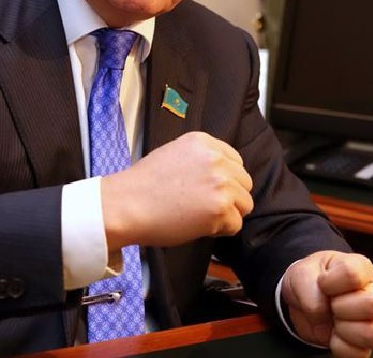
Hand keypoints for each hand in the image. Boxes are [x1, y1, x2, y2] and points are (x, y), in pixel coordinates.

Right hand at [100, 131, 252, 248]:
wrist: (127, 204)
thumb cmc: (143, 184)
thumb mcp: (174, 154)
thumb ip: (201, 159)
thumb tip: (221, 175)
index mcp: (204, 142)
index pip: (235, 161)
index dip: (226, 179)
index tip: (211, 189)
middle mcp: (216, 159)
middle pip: (244, 181)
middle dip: (230, 196)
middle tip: (204, 206)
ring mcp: (220, 183)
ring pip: (245, 204)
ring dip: (227, 213)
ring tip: (201, 216)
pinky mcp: (220, 207)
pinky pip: (235, 224)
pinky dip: (220, 230)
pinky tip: (198, 225)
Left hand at [281, 251, 372, 357]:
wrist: (300, 301)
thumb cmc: (308, 279)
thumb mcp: (300, 273)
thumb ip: (307, 287)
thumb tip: (319, 313)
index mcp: (359, 268)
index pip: (352, 274)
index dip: (329, 282)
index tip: (321, 282)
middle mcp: (372, 293)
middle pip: (371, 304)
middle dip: (339, 306)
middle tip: (329, 302)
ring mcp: (371, 320)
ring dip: (343, 328)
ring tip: (332, 319)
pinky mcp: (363, 344)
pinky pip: (359, 354)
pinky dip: (340, 347)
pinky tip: (332, 334)